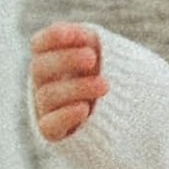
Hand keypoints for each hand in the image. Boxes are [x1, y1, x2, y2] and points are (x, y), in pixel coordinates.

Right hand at [30, 23, 107, 141]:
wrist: (129, 123)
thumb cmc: (117, 84)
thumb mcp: (108, 58)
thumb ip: (92, 42)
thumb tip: (82, 34)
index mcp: (53, 62)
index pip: (39, 45)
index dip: (54, 37)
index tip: (82, 35)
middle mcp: (44, 84)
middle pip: (40, 67)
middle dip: (66, 60)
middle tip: (92, 58)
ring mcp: (46, 109)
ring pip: (47, 95)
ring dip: (77, 88)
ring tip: (105, 85)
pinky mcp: (54, 134)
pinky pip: (49, 126)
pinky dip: (65, 116)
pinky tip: (84, 109)